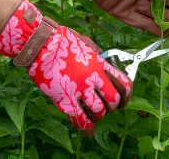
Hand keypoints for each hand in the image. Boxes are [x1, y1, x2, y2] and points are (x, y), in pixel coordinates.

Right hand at [0, 0, 131, 133]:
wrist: (41, 44)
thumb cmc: (62, 39)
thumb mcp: (87, 43)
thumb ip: (98, 55)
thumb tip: (104, 63)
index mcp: (100, 64)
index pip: (123, 83)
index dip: (127, 94)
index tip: (123, 99)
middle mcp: (94, 78)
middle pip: (113, 100)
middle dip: (113, 105)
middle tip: (107, 106)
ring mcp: (80, 90)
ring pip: (99, 111)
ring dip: (99, 114)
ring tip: (94, 113)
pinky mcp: (65, 100)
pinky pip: (81, 120)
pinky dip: (87, 127)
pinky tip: (88, 129)